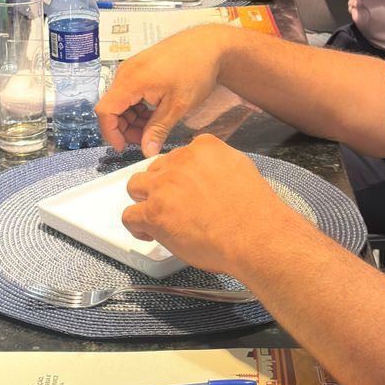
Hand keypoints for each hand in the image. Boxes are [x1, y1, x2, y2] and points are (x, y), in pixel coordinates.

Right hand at [96, 27, 228, 155]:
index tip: (124, 147)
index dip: (111, 133)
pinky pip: (128, 93)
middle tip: (145, 139)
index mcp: (131, 80)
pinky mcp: (139, 69)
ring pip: (120, 102)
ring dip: (132, 120)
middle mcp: (126, 72)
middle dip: (124, 128)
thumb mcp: (177, 105)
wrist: (208, 45)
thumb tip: (147, 151)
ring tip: (153, 127)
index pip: (105, 111)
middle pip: (111, 107)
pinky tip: (154, 114)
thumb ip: (158, 129)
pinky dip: (137, 108)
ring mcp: (131, 69)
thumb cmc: (196, 68)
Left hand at [121, 136, 288, 276]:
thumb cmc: (254, 213)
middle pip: (155, 169)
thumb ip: (216, 166)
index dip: (179, 176)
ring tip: (158, 218)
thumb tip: (208, 175)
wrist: (255, 236)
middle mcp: (180, 161)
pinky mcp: (154, 212)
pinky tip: (150, 234)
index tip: (184, 189)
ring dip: (145, 201)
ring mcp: (164, 186)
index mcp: (204, 148)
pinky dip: (137, 227)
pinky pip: (129, 216)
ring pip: (136, 187)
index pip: (179, 156)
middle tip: (174, 206)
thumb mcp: (241, 170)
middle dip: (161, 187)